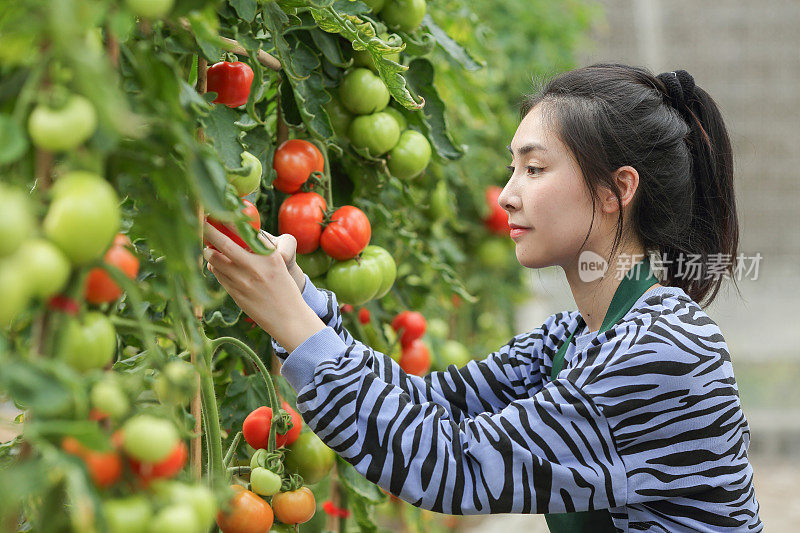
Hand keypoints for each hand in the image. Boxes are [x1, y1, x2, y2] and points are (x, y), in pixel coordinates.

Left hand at [202, 222, 323, 351]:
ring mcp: (243, 281)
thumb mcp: (277, 266)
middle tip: (201, 221)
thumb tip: (235, 236)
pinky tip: (214, 265)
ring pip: (216, 260)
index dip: (229, 220)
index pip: (245, 231)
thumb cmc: (284, 289)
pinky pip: (218, 275)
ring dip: (208, 251)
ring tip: (207, 247)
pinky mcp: (235, 293)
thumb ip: (259, 251)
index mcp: (270, 256)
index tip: (219, 210)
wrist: (289, 318)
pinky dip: (214, 267)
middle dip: (209, 230)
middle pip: (224, 243)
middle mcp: (255, 267)